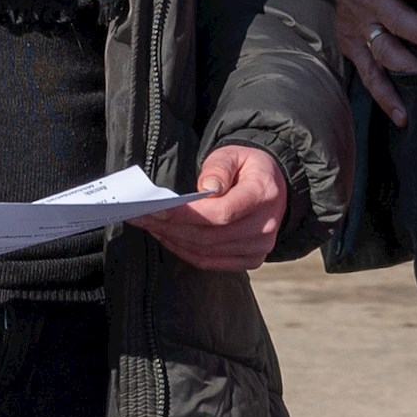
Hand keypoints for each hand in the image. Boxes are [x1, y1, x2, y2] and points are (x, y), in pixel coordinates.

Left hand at [132, 144, 291, 272]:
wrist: (273, 186)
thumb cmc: (248, 167)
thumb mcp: (234, 155)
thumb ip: (219, 168)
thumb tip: (205, 188)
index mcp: (263, 194)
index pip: (221, 213)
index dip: (187, 215)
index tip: (157, 210)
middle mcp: (265, 225)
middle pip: (210, 236)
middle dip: (172, 228)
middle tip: (142, 217)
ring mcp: (259, 247)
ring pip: (207, 252)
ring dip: (174, 240)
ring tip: (150, 226)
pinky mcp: (251, 259)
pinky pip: (211, 262)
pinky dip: (186, 252)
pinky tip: (168, 238)